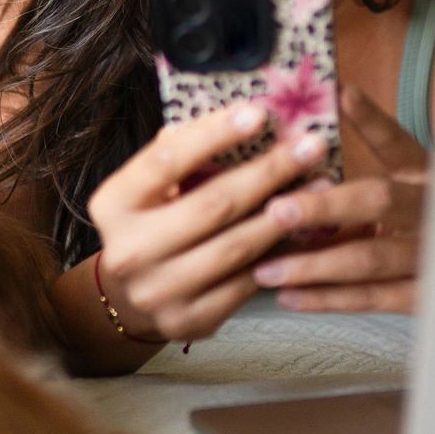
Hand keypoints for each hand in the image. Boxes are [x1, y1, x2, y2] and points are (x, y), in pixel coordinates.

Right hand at [87, 104, 331, 342]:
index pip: (167, 160)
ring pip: (236, 246)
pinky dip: (281, 254)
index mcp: (113, 204)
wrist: (133, 297)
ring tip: (321, 184)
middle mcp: (129, 251)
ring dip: (285, 213)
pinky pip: (247, 282)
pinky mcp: (190, 320)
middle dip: (269, 171)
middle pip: (212, 205)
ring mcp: (159, 291)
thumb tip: (243, 113)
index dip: (214, 134)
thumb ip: (184, 153)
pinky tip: (308, 230)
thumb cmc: (153, 222)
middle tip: (311, 145)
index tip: (259, 113)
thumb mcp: (151, 187)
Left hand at [252, 85, 428, 313]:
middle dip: (325, 208)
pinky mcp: (423, 295)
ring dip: (314, 265)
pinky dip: (328, 299)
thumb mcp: (404, 187)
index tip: (343, 95)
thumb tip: (310, 133)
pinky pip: (372, 298)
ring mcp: (430, 254)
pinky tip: (289, 296)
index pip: (398, 143)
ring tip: (265, 268)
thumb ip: (365, 171)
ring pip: (369, 259)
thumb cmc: (416, 221)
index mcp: (424, 175)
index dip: (373, 120)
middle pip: (380, 202)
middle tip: (277, 210)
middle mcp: (430, 211)